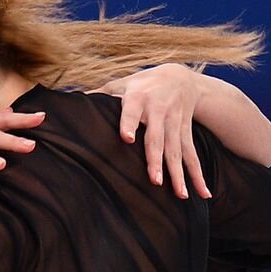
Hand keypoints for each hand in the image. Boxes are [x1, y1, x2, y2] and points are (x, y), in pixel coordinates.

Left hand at [93, 63, 211, 198]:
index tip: (127, 138)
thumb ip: (99, 94)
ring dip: (179, 173)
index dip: (129, 123)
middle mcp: (158, 111)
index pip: (131, 111)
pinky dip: (198, 174)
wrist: (180, 77)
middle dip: (156, 159)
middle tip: (154, 181)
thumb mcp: (121, 83)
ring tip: (180, 194)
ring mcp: (174, 123)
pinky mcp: (185, 132)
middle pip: (157, 138)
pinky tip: (202, 193)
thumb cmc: (141, 84)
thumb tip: (68, 102)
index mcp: (138, 98)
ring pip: (177, 150)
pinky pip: (192, 155)